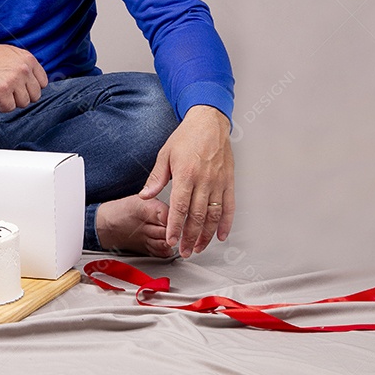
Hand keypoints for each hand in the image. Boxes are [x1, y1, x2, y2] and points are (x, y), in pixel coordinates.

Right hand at [0, 39, 47, 111]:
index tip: (20, 88)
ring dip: (11, 101)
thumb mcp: (10, 54)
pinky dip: (0, 106)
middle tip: (8, 92)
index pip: (43, 82)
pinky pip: (8, 108)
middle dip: (21, 96)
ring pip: (23, 103)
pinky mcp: (1, 91)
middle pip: (35, 95)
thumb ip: (24, 66)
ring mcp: (13, 80)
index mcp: (28, 59)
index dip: (31, 88)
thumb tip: (34, 82)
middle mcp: (24, 69)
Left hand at [139, 105, 233, 257]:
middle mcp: (204, 181)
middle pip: (197, 217)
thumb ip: (156, 178)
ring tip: (199, 248)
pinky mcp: (229, 182)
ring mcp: (218, 182)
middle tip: (185, 251)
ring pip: (213, 216)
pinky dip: (226, 223)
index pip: (180, 208)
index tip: (171, 241)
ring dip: (206, 235)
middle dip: (190, 238)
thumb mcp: (164, 154)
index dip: (176, 228)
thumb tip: (145, 196)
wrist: (209, 122)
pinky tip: (220, 236)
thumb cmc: (186, 137)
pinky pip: (229, 207)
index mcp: (186, 174)